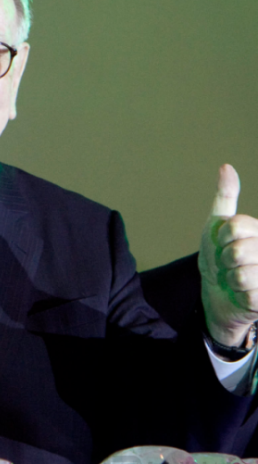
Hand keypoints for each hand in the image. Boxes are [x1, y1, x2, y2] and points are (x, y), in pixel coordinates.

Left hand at [200, 164, 257, 345]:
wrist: (217, 294)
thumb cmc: (218, 258)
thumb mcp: (218, 226)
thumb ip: (225, 197)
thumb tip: (226, 167)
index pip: (236, 226)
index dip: (221, 237)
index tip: (223, 243)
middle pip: (237, 251)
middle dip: (224, 260)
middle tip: (229, 264)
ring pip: (242, 274)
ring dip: (231, 280)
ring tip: (237, 280)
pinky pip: (247, 295)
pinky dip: (238, 296)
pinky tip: (244, 295)